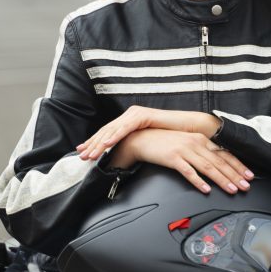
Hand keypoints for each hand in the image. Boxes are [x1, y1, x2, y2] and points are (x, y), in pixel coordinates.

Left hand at [77, 106, 219, 159]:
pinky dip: (115, 136)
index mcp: (129, 122)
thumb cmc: (171, 137)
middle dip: (92, 144)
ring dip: (100, 142)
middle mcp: (129, 115)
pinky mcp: (142, 115)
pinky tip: (107, 145)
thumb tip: (124, 158)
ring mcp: (135, 114)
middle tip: (81, 156)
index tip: (82, 153)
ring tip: (91, 153)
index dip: (94, 143)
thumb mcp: (148, 143)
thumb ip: (135, 146)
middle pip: (106, 131)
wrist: (189, 128)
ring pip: (113, 129)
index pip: (107, 134)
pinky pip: (125, 127)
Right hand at [113, 128, 252, 194]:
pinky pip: (188, 171)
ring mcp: (184, 150)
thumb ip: (202, 151)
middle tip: (245, 186)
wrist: (143, 139)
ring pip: (208, 167)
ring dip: (221, 179)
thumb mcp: (187, 143)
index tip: (248, 176)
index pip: (224, 154)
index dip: (238, 165)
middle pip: (219, 162)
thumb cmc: (165, 142)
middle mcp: (195, 143)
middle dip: (234, 175)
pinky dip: (198, 181)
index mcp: (201, 140)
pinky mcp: (173, 158)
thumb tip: (218, 163)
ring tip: (231, 189)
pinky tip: (206, 189)